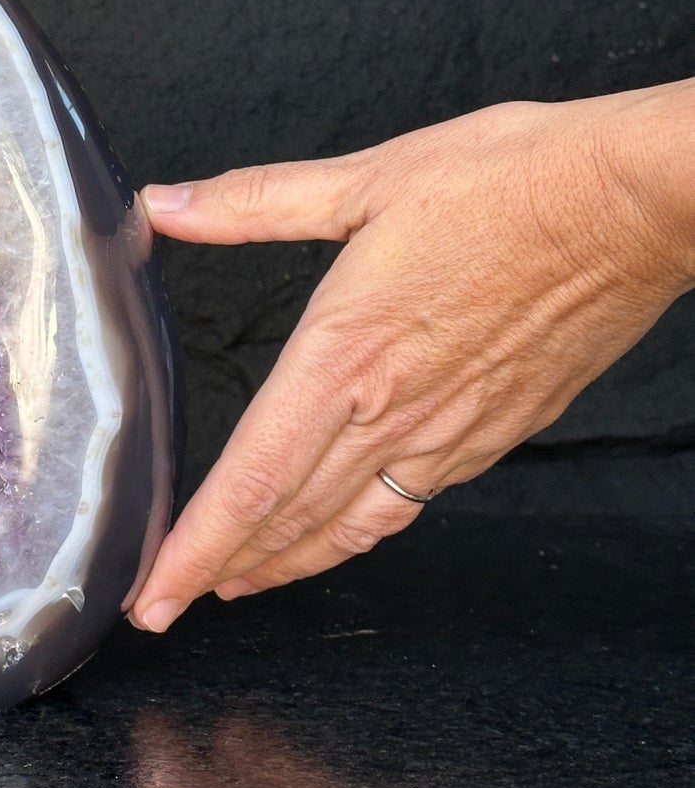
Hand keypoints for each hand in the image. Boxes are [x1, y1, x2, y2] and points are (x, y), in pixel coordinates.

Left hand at [130, 84, 694, 630]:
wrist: (632, 207)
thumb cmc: (508, 184)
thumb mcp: (365, 179)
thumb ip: (253, 201)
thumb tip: (166, 204)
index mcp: (346, 353)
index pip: (253, 477)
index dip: (198, 543)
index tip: (156, 592)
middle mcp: (393, 411)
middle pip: (290, 517)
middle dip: (220, 570)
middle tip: (166, 608)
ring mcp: (449, 432)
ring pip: (349, 524)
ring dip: (285, 562)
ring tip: (238, 584)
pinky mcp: (493, 432)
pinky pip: (408, 503)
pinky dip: (357, 533)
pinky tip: (341, 535)